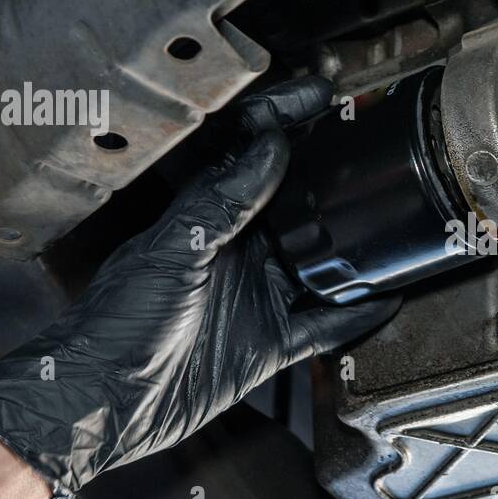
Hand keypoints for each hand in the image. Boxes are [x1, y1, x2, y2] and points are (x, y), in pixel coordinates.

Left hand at [0, 80, 396, 498]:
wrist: (104, 403)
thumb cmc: (115, 324)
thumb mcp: (171, 250)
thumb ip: (222, 201)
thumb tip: (268, 148)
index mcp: (206, 217)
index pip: (253, 154)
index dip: (285, 119)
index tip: (320, 95)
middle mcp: (236, 251)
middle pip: (298, 208)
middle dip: (335, 184)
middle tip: (376, 158)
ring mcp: (254, 297)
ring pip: (319, 266)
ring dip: (352, 252)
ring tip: (393, 229)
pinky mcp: (267, 344)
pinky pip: (322, 325)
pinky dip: (353, 316)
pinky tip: (384, 301)